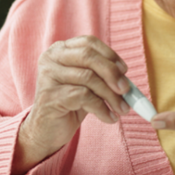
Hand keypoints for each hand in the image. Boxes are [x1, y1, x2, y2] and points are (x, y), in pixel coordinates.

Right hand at [13, 36, 130, 174]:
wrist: (46, 131)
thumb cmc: (69, 105)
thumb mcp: (87, 86)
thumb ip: (103, 77)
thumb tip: (128, 81)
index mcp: (60, 50)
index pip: (89, 43)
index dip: (109, 54)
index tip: (124, 70)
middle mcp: (51, 58)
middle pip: (88, 56)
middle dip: (112, 73)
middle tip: (126, 90)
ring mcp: (48, 76)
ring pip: (88, 78)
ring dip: (111, 95)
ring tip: (122, 109)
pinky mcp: (50, 96)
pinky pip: (83, 97)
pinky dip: (102, 108)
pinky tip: (109, 118)